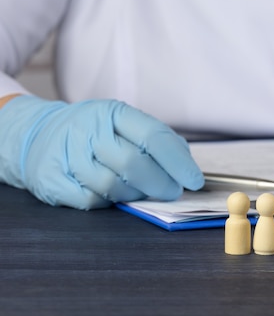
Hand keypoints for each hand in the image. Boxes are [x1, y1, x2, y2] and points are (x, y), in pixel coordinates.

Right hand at [0, 96, 202, 209]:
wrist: (36, 133)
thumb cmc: (93, 132)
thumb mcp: (122, 123)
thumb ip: (156, 141)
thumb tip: (186, 167)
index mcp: (111, 112)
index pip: (153, 136)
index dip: (178, 162)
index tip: (194, 181)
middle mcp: (87, 130)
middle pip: (133, 163)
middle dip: (160, 183)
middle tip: (172, 192)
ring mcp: (66, 155)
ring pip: (112, 185)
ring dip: (135, 195)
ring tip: (142, 191)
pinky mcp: (51, 180)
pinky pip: (91, 200)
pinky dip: (109, 202)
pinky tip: (114, 194)